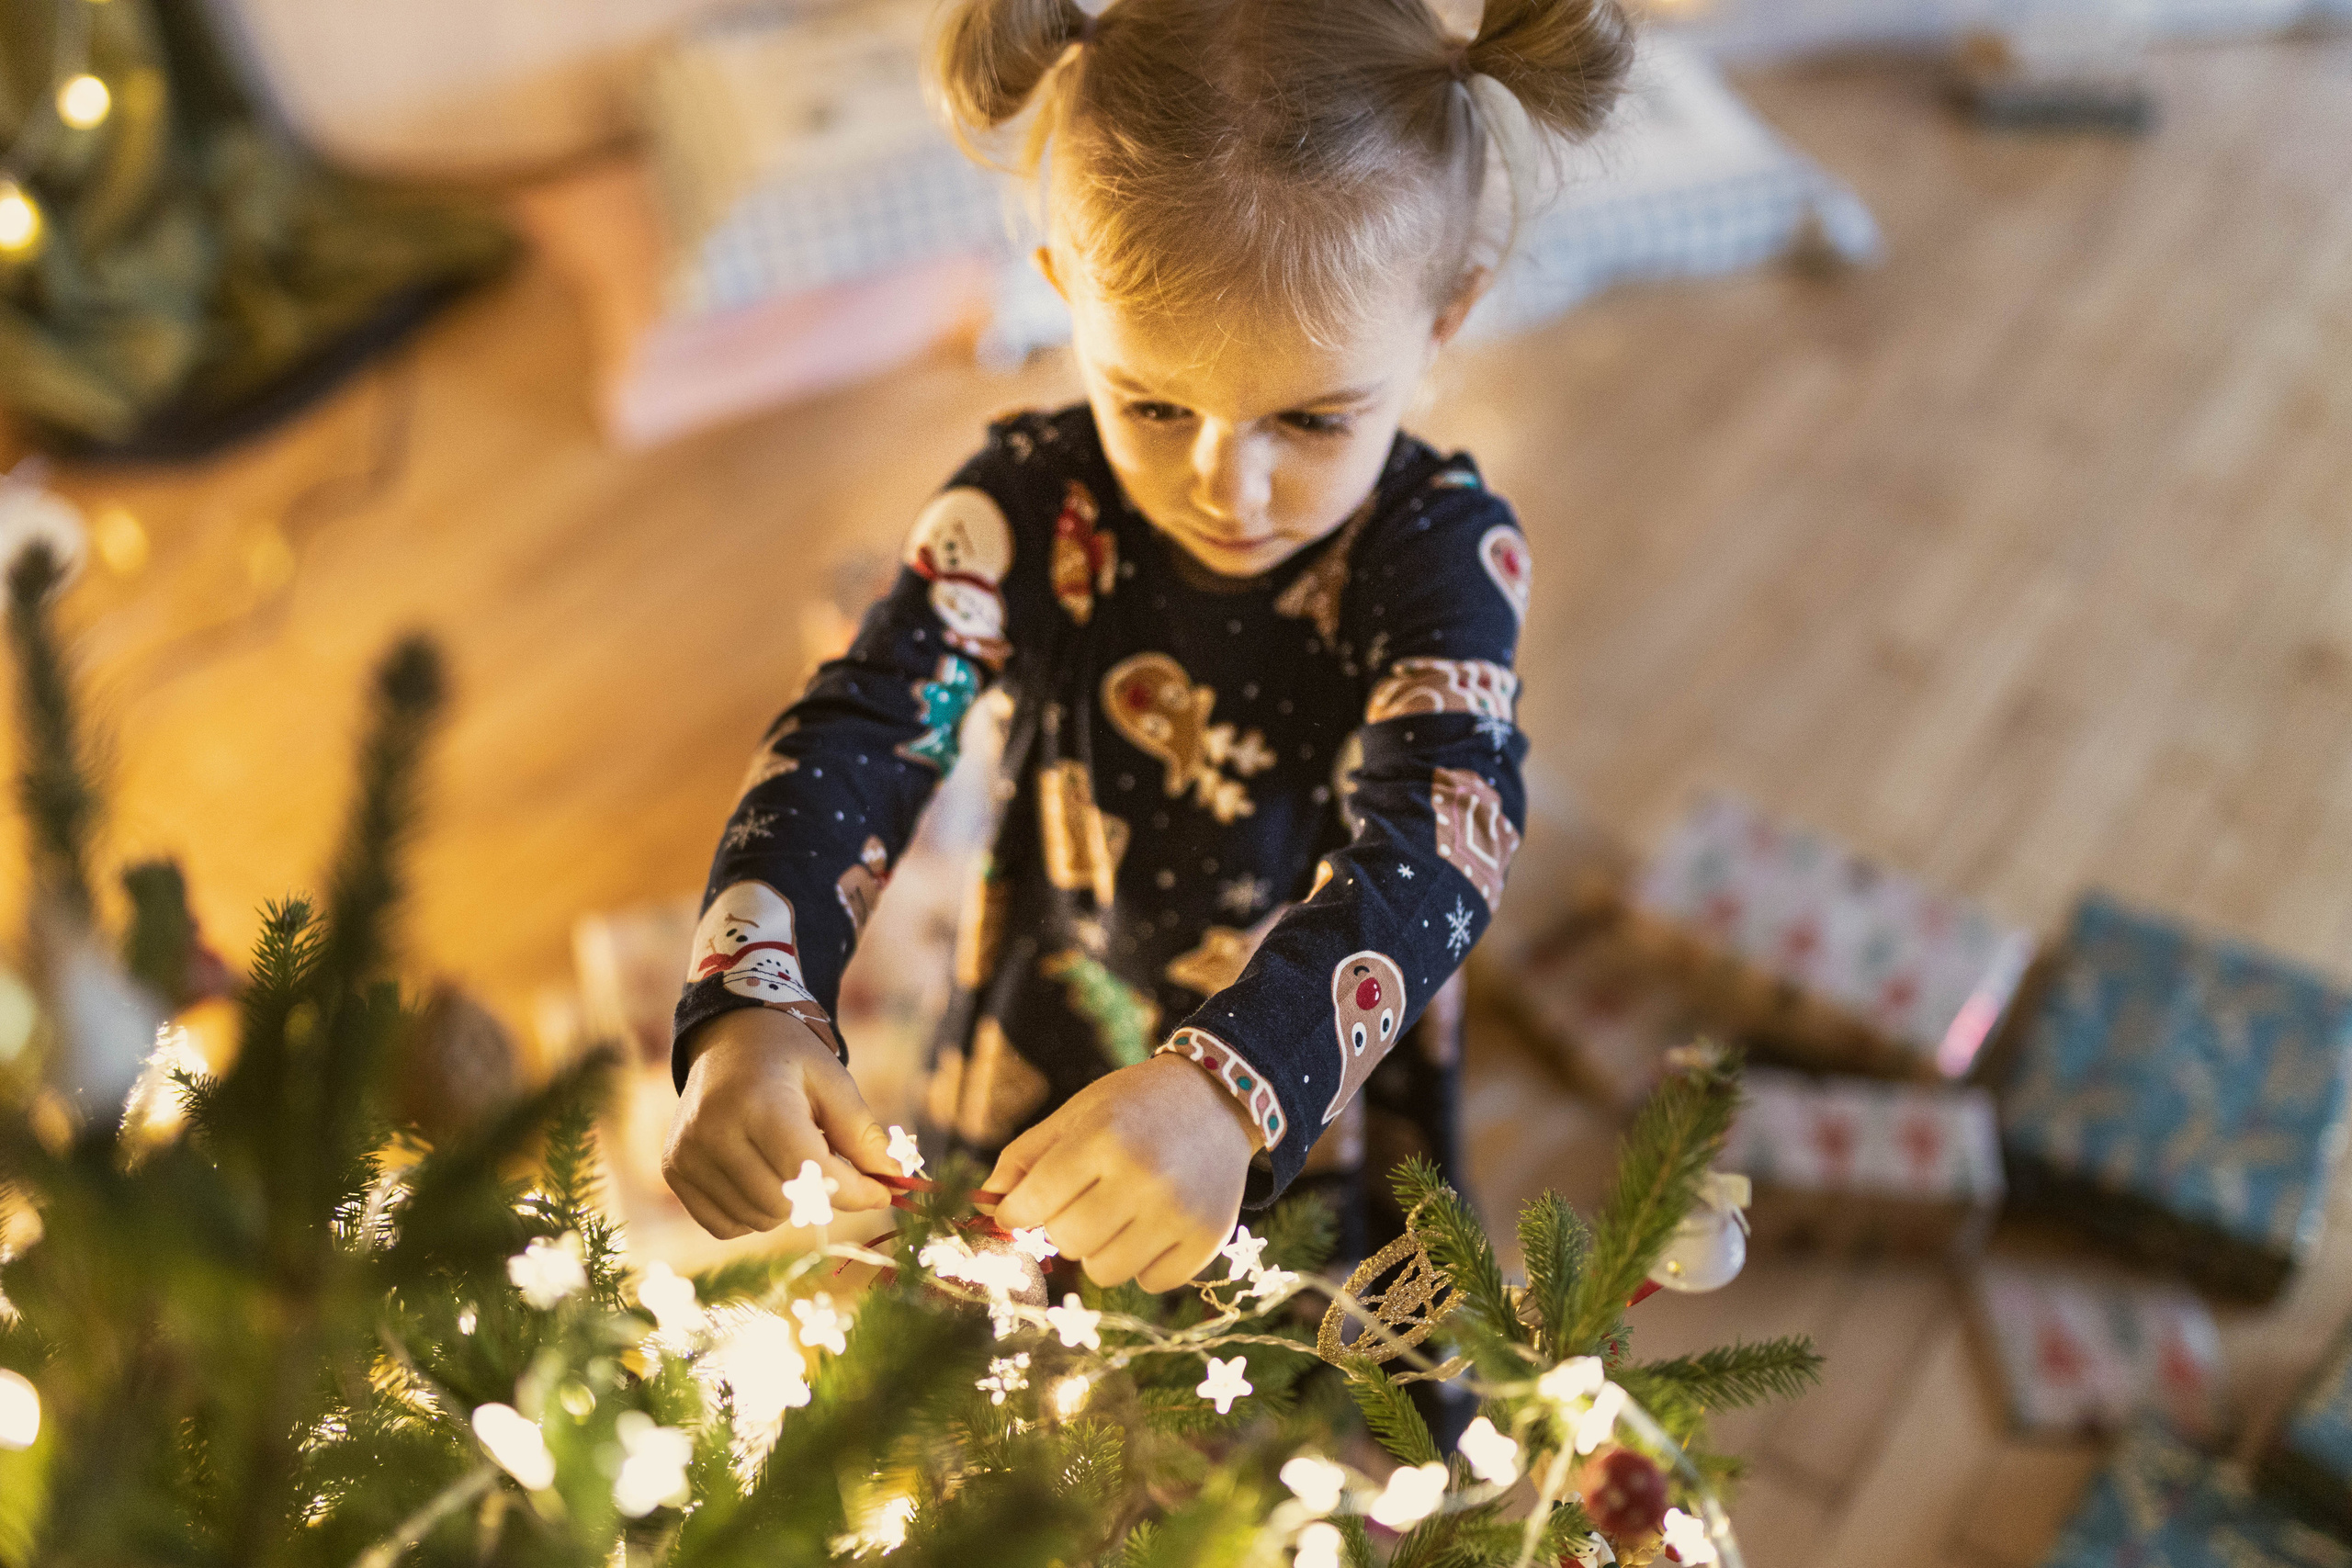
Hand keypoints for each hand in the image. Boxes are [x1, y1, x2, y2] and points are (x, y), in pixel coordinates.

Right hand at [663, 1007, 895, 1238]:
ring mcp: (687, 1154)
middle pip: (784, 1203)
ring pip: (756, 1219)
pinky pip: (724, 1225)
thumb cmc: (790, 1060)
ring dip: (787, 1205)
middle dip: (820, 1195)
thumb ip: (862, 1132)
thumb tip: (891, 1179)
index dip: (853, 1190)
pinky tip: (762, 1177)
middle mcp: (714, 1131)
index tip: (882, 1192)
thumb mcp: (833, 1081)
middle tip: (831, 1168)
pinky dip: (753, 1214)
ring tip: (790, 1162)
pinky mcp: (674, 1170)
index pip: (811, 1173)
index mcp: (759, 1104)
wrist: (729, 1040)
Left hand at [985, 1053, 1259, 1292]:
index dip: (1017, 1212)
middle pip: (1068, 1241)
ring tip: (1117, 1214)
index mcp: (1104, 1137)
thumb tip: (988, 1206)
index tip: (1020, 1210)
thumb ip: (1026, 1156)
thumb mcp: (1077, 1113)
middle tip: (1083, 1200)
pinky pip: (1150, 1283)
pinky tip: (1153, 1227)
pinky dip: (1143, 1263)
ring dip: (1100, 1250)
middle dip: (1063, 1226)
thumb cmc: (1133, 1106)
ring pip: (1104, 1271)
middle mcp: (1144, 1176)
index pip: (1036, 1201)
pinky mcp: (1206, 1240)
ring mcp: (1178, 1212)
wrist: (1217, 1100)